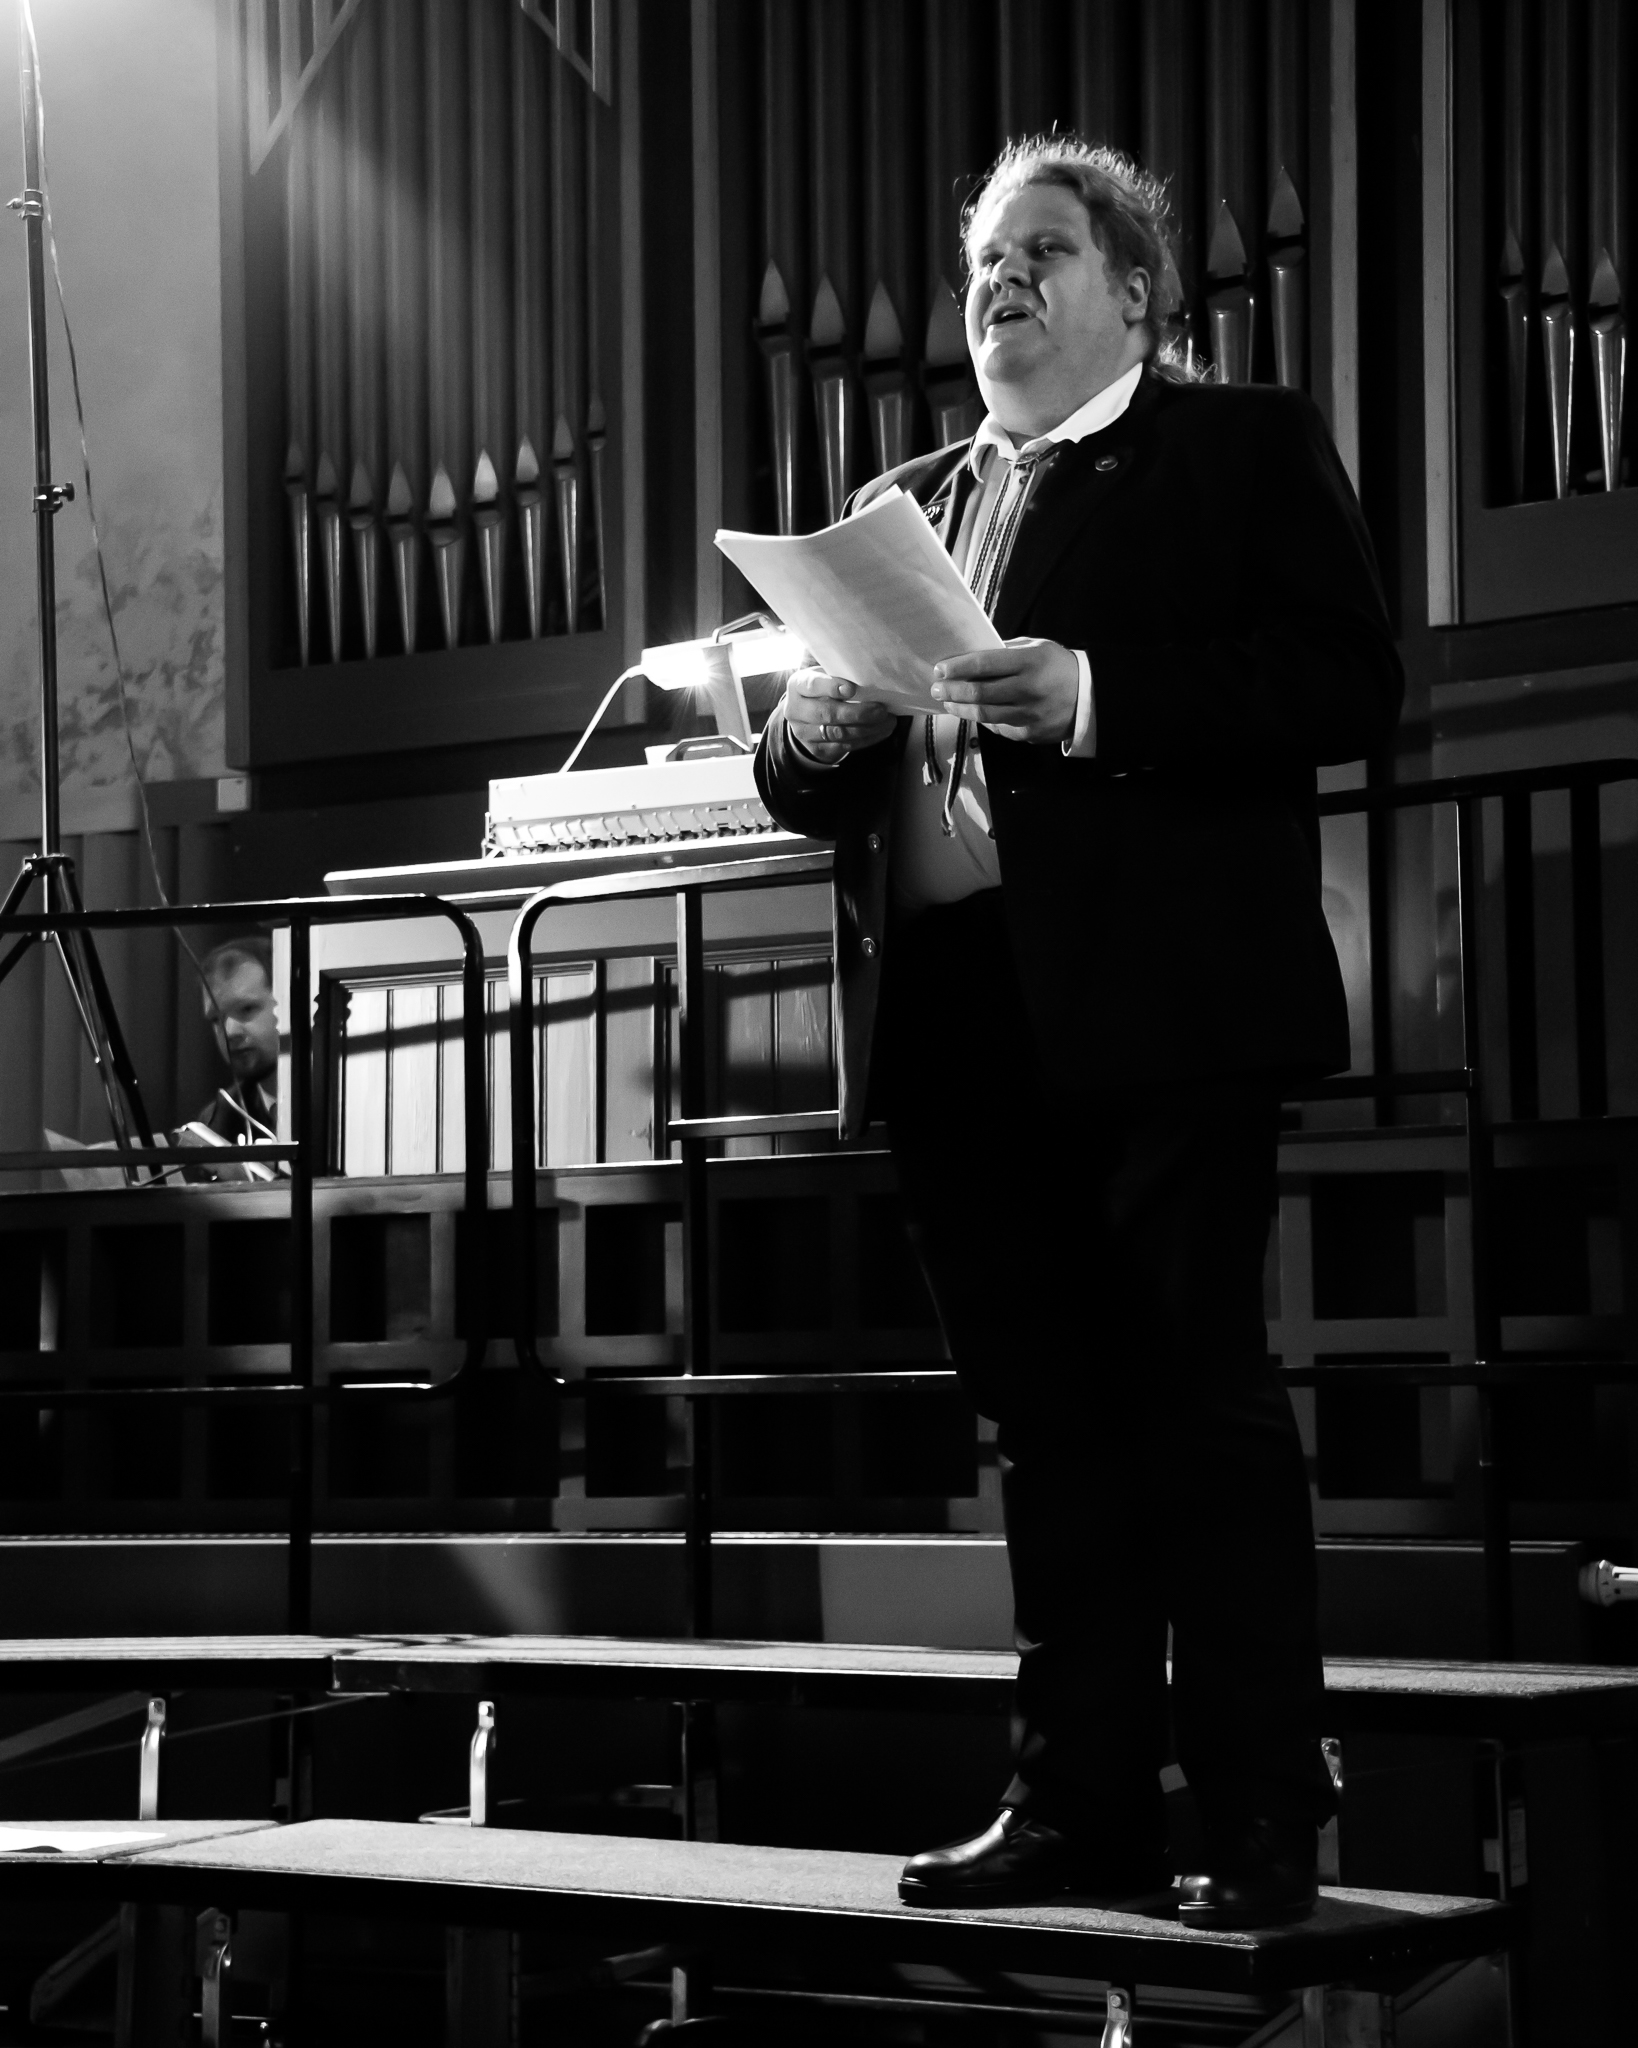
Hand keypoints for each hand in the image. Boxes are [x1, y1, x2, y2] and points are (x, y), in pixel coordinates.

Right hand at [782, 664, 897, 763]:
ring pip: (838, 733)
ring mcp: (804, 733)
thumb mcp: (824, 676)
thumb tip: (870, 677)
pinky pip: (844, 746)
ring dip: (867, 728)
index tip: (852, 689)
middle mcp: (796, 710)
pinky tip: (881, 731)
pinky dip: (866, 739)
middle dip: (857, 713)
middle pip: (827, 714)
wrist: (806, 716)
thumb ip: (840, 676)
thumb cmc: (823, 688)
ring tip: (887, 721)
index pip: (813, 685)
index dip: (831, 687)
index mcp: (798, 685)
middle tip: (881, 710)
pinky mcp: (816, 749)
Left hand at [931, 637, 1078, 743]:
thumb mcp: (1037, 648)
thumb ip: (1006, 651)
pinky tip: (972, 713)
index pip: (984, 664)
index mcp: (1029, 662)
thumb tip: (970, 657)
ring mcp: (1028, 715)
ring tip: (948, 703)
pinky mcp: (1029, 733)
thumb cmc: (1057, 667)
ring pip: (983, 714)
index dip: (957, 667)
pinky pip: (998, 727)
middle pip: (979, 692)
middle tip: (936, 688)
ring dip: (960, 709)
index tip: (940, 669)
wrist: (1089, 698)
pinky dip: (982, 719)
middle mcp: (1028, 689)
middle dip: (952, 690)